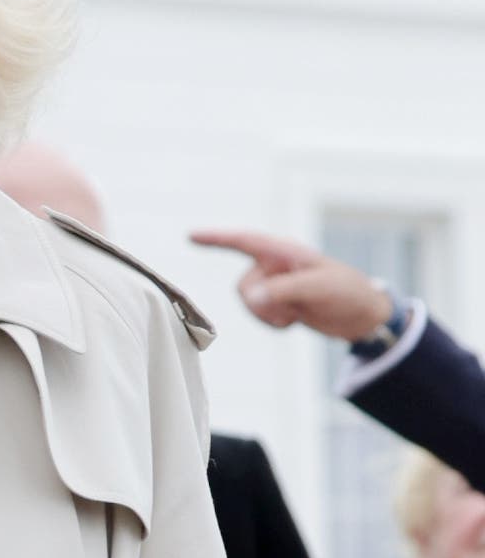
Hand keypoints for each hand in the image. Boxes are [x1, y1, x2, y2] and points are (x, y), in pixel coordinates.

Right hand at [190, 228, 392, 340]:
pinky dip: (274, 322)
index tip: (191, 236)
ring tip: (296, 314)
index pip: (243, 241)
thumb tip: (249, 298)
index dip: (216, 238)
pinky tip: (295, 319)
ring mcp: (276, 285)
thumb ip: (281, 291)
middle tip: (290, 308)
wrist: (365, 316)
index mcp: (284, 252)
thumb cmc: (348, 292)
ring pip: (249, 302)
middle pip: (244, 285)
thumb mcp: (318, 288)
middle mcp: (275, 266)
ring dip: (269, 314)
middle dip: (261, 303)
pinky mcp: (279, 302)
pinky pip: (259, 314)